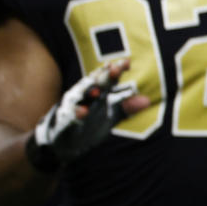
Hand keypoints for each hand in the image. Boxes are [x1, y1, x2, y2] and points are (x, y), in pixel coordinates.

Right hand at [26, 59, 148, 172]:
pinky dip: (76, 114)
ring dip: (88, 93)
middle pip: (95, 83)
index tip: (127, 63)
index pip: (108, 79)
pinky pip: (69, 117)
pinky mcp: (63, 122)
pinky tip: (82, 112)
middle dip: (104, 77)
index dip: (116, 70)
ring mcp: (72, 107)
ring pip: (80, 97)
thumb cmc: (88, 122)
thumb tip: (146, 101)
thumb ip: (126, 107)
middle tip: (115, 68)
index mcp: (96, 92)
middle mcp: (84, 96)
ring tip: (98, 90)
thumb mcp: (110, 115)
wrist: (59, 142)